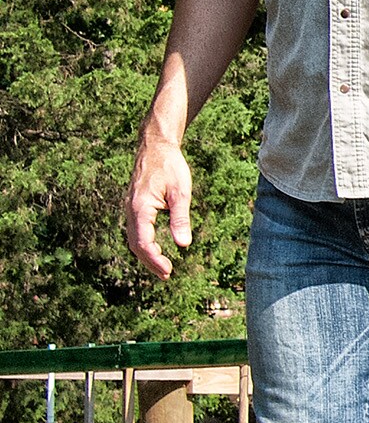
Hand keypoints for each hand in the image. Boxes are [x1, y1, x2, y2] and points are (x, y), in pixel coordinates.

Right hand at [126, 126, 193, 279]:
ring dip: (147, 254)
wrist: (156, 147)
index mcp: (140, 208)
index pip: (143, 242)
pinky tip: (156, 250)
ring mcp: (130, 208)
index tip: (168, 271)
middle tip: (166, 275)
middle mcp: (130, 210)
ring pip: (134, 238)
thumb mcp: (181, 192)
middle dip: (150, 261)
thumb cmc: (170, 167)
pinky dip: (144, 243)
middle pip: (136, 244)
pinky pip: (136, 230)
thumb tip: (183, 244)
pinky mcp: (135, 206)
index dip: (154, 259)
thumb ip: (180, 218)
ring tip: (162, 268)